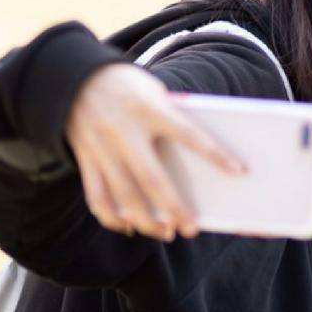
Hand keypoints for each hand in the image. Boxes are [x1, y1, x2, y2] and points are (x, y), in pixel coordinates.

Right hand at [64, 65, 244, 240]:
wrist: (72, 77)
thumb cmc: (128, 88)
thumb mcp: (152, 92)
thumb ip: (172, 119)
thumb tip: (200, 160)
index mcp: (148, 108)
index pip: (187, 133)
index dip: (213, 153)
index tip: (239, 171)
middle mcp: (123, 129)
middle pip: (152, 177)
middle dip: (173, 207)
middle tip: (192, 229)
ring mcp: (101, 146)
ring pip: (123, 193)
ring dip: (145, 220)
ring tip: (166, 233)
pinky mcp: (85, 159)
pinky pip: (96, 195)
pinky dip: (111, 216)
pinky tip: (129, 227)